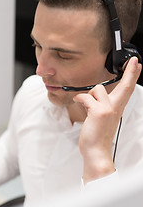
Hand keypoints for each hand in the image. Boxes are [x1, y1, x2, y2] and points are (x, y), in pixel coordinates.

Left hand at [73, 57, 141, 183]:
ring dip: (88, 95)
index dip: (131, 76)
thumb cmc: (96, 137)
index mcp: (116, 109)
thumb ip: (98, 106)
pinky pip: (85, 97)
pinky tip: (78, 103)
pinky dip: (79, 99)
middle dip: (130, 72)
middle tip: (134, 61)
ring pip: (98, 89)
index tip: (136, 64)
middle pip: (125, 86)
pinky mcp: (98, 112)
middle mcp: (115, 108)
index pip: (126, 90)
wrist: (96, 152)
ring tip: (85, 105)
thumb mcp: (100, 118)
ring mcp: (108, 109)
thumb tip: (88, 98)